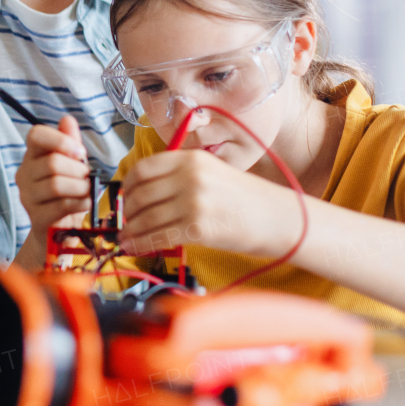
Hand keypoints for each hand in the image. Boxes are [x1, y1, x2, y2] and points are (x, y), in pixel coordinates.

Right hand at [14, 116, 91, 248]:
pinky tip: (86, 203)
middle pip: (52, 162)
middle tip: (88, 177)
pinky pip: (61, 206)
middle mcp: (24, 174)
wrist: (59, 231)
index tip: (80, 152)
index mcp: (32, 156)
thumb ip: (69, 142)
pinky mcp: (36, 218)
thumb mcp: (71, 164)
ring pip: (56, 184)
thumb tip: (67, 119)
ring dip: (81, 187)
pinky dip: (80, 203)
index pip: (35, 135)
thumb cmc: (67, 193)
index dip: (60, 140)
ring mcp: (27, 197)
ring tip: (88, 191)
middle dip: (78, 169)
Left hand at [118, 149, 303, 257]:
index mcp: (191, 158)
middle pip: (140, 193)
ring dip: (131, 230)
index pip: (143, 168)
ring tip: (125, 238)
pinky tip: (134, 247)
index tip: (124, 198)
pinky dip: (140, 243)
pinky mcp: (197, 228)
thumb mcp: (213, 173)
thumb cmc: (247, 200)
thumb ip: (180, 177)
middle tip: (124, 222)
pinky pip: (158, 236)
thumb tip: (143, 194)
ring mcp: (193, 201)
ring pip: (146, 217)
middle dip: (127, 211)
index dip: (127, 186)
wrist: (280, 219)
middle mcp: (190, 176)